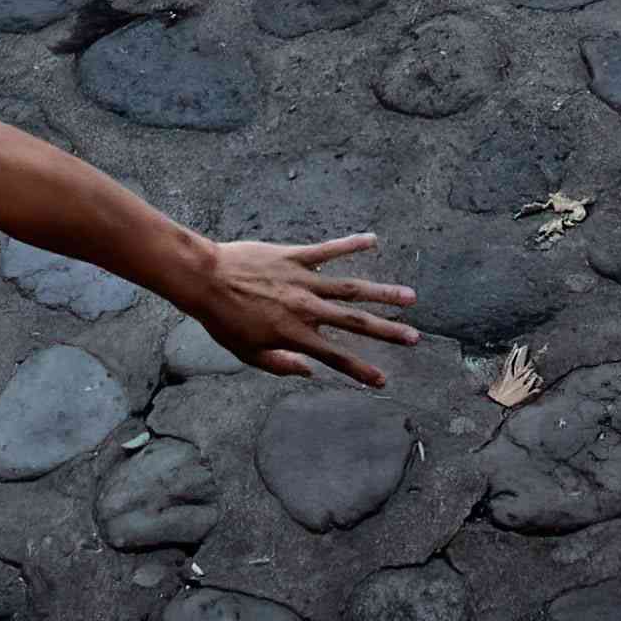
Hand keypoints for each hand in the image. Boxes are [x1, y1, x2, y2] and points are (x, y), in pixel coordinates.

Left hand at [179, 230, 421, 382]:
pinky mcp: (295, 256)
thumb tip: (308, 372)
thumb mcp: (247, 354)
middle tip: (414, 337)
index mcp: (295, 335)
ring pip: (351, 288)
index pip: (336, 357)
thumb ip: (280, 365)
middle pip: (355, 323)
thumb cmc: (223, 319)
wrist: (206, 279)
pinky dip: (351, 244)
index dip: (361, 370)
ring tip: (409, 296)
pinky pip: (328, 250)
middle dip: (387, 331)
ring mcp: (303, 280)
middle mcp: (306, 309)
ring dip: (382, 293)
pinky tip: (372, 240)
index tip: (383, 380)